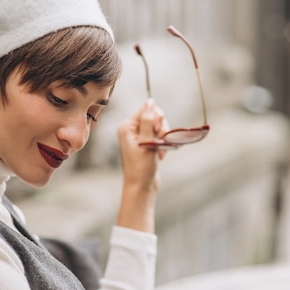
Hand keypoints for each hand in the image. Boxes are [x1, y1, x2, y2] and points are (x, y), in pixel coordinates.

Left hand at [115, 98, 167, 230]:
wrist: (141, 187)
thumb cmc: (141, 167)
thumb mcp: (146, 142)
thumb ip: (148, 121)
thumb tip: (150, 101)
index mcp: (127, 126)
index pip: (146, 109)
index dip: (157, 119)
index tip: (158, 133)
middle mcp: (131, 130)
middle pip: (154, 117)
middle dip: (162, 129)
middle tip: (160, 143)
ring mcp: (138, 137)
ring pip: (158, 127)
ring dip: (163, 138)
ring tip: (161, 152)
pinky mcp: (145, 144)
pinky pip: (158, 136)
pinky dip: (163, 144)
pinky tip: (160, 155)